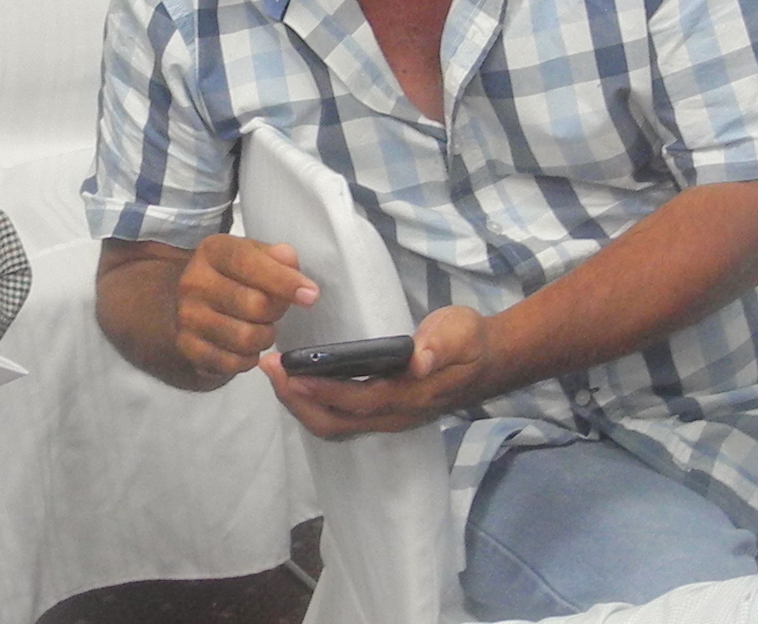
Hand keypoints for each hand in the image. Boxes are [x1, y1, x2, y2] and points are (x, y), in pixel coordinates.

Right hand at [170, 234, 319, 381]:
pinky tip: (246, 346)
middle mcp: (194, 282)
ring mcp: (187, 317)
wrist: (196, 303)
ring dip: (264, 337)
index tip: (311, 295)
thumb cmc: (235, 276)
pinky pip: (232, 363)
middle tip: (275, 310)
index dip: (285, 281)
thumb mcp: (256, 256)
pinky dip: (248, 359)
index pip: (251, 264)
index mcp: (213, 251)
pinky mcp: (187, 347)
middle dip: (276, 311)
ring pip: (246, 338)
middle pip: (255, 305)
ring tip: (260, 327)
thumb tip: (289, 260)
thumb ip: (277, 256)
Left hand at [258, 304, 496, 439]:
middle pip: (335, 423)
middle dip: (297, 402)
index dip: (322, 391)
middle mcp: (395, 415)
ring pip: (334, 425)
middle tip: (269, 369)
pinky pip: (340, 418)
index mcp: (410, 397)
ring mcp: (388, 418)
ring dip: (300, 405)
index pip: (359, 401)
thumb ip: (441, 346)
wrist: (489, 362)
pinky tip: (297, 381)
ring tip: (275, 375)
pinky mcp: (382, 412)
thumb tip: (420, 361)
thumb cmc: (470, 342)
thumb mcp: (461, 333)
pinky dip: (312, 404)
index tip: (289, 374)